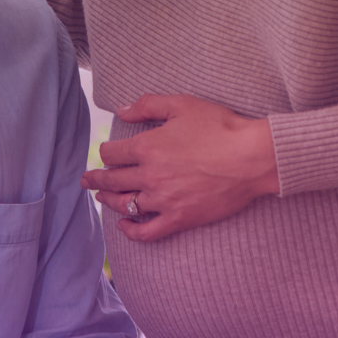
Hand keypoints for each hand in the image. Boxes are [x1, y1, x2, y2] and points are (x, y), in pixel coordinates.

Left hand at [81, 93, 278, 241]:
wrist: (251, 158)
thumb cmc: (221, 127)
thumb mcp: (183, 104)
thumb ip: (149, 105)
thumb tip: (122, 110)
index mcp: (148, 147)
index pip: (112, 153)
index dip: (105, 152)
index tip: (106, 153)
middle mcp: (150, 176)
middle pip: (111, 180)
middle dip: (95, 178)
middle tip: (86, 179)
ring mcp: (163, 200)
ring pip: (124, 204)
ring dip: (108, 201)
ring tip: (102, 198)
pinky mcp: (179, 218)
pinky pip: (147, 232)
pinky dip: (131, 231)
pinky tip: (124, 226)